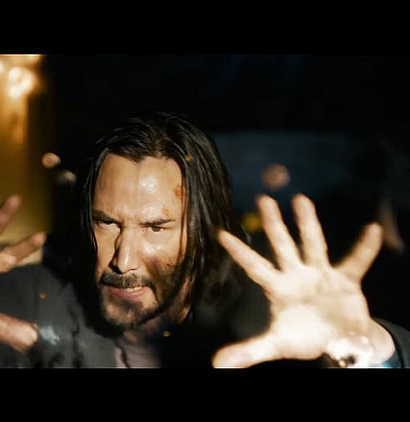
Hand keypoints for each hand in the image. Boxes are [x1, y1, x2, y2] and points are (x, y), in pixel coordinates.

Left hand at [212, 193, 393, 367]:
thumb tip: (217, 365)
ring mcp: (321, 275)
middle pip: (282, 245)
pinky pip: (356, 262)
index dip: (238, 251)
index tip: (220, 232)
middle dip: (272, 223)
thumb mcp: (276, 345)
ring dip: (308, 223)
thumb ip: (248, 352)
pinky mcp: (346, 280)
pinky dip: (365, 248)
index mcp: (278, 288)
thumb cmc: (304, 338)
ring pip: (313, 244)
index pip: (254, 266)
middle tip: (262, 199)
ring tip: (300, 199)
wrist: (338, 343)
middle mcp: (297, 275)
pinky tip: (370, 230)